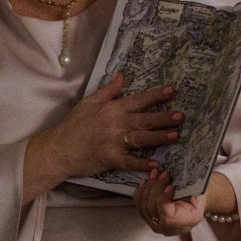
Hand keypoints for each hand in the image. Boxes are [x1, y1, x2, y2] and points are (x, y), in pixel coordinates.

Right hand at [22, 73, 182, 201]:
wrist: (59, 149)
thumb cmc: (73, 125)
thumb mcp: (89, 102)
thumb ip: (108, 91)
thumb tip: (122, 75)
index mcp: (111, 109)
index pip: (137, 100)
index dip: (155, 96)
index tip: (172, 91)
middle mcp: (115, 124)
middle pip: (143, 120)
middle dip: (163, 117)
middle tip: (181, 116)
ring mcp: (113, 142)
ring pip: (140, 139)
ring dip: (159, 137)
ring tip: (176, 135)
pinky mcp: (110, 159)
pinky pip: (129, 162)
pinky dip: (142, 164)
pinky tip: (156, 164)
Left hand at [133, 168, 205, 236]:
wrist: (193, 199)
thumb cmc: (197, 192)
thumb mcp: (198, 189)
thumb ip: (187, 188)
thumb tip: (172, 182)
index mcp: (186, 222)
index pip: (167, 216)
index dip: (164, 200)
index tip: (169, 186)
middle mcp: (169, 229)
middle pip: (153, 209)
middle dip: (156, 187)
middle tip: (163, 173)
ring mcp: (157, 226)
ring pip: (144, 206)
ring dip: (148, 187)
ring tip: (155, 173)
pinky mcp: (148, 219)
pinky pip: (139, 206)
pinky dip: (141, 191)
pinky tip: (146, 180)